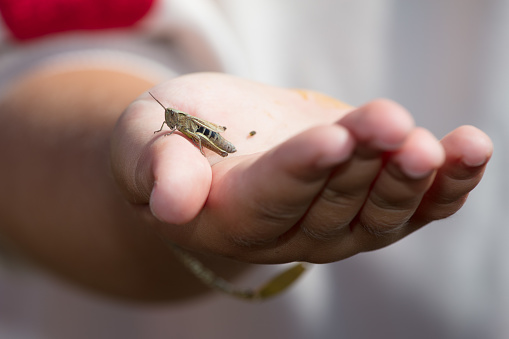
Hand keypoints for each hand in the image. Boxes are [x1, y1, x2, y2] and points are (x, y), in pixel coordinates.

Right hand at [111, 72, 492, 263]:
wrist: (212, 143)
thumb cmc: (171, 138)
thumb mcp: (143, 140)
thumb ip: (154, 168)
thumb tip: (168, 205)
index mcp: (232, 214)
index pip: (272, 197)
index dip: (302, 171)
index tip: (331, 138)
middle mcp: (288, 229)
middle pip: (334, 202)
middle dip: (364, 162)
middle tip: (389, 123)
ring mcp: (335, 221)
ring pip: (381, 213)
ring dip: (415, 179)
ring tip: (446, 145)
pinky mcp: (368, 203)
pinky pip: (413, 206)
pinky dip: (447, 185)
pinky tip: (469, 153)